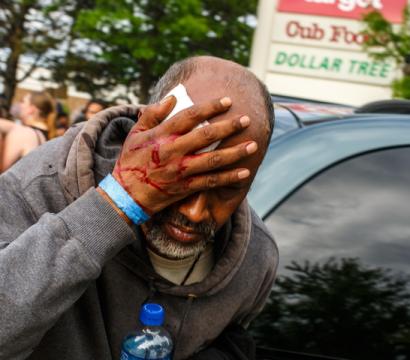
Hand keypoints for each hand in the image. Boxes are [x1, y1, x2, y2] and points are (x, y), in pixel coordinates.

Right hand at [112, 96, 256, 214]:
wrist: (126, 194)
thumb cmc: (131, 160)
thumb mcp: (135, 133)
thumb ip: (152, 114)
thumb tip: (172, 98)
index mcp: (162, 136)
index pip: (190, 116)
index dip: (210, 107)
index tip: (228, 101)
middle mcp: (174, 152)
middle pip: (206, 136)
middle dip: (229, 127)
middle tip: (246, 119)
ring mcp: (181, 171)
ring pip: (213, 160)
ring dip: (235, 152)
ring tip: (253, 145)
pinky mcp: (186, 187)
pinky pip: (211, 182)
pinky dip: (228, 177)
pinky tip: (245, 172)